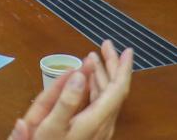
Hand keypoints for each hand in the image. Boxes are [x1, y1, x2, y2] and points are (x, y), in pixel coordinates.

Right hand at [10, 40, 132, 139]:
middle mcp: (103, 124)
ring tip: (93, 57)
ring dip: (102, 74)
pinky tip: (86, 80)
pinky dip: (95, 86)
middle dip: (112, 65)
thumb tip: (79, 74)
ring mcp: (99, 128)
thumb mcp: (50, 127)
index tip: (126, 50)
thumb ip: (65, 100)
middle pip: (114, 90)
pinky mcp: (93, 130)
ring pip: (107, 96)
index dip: (123, 68)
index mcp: (96, 120)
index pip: (118, 89)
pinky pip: (99, 103)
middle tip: (104, 45)